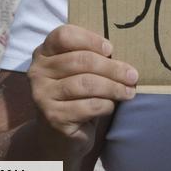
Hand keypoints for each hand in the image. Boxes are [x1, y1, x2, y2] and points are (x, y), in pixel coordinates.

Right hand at [27, 25, 137, 155]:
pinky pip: (88, 106)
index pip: (63, 35)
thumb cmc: (77, 95)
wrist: (59, 135)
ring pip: (86, 83)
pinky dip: (106, 104)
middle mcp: (37, 71)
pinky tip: (111, 105)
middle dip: (112, 68)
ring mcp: (42, 95)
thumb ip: (93, 56)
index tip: (111, 49)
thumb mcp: (81, 71)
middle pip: (80, 60)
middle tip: (133, 75)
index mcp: (44, 52)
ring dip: (113, 87)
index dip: (90, 39)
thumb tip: (127, 50)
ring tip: (129, 91)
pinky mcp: (53, 117)